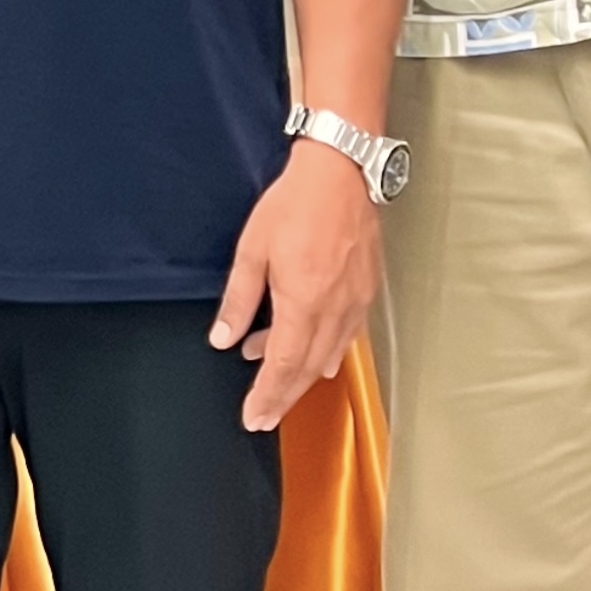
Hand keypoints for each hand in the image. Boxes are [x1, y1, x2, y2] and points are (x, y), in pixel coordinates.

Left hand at [212, 141, 380, 431]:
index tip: (253, 417)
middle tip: (263, 415)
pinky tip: (313, 352)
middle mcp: (335, 310)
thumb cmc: (293, 206)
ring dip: (302, 373)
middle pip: (309, 369)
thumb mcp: (252, 250)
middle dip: (284, 396)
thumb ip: (239, 300)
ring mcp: (356, 302)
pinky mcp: (367, 291)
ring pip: (330, 355)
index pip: (283, 365)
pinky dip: (325, 351)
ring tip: (274, 377)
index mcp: (303, 303)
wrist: (340, 173)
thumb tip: (223, 339)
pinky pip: (346, 335)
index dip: (267, 395)